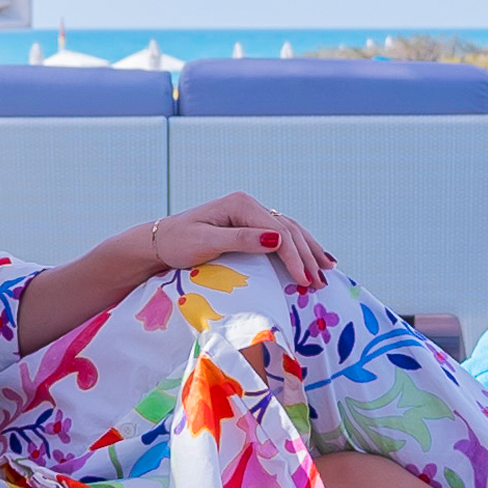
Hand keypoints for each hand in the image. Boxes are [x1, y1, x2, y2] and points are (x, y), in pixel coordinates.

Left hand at [145, 192, 331, 290]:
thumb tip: (277, 238)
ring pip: (290, 231)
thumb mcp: (206, 243)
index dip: (295, 257)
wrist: (159, 243)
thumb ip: (241, 240)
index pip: (278, 232)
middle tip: (321, 282)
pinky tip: (313, 258)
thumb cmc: (177, 244)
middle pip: (289, 229)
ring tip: (328, 270)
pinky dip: (299, 248)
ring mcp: (250, 214)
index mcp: (240, 205)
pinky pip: (282, 235)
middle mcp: (248, 205)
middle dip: (308, 256)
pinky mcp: (249, 226)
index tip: (304, 281)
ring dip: (309, 251)